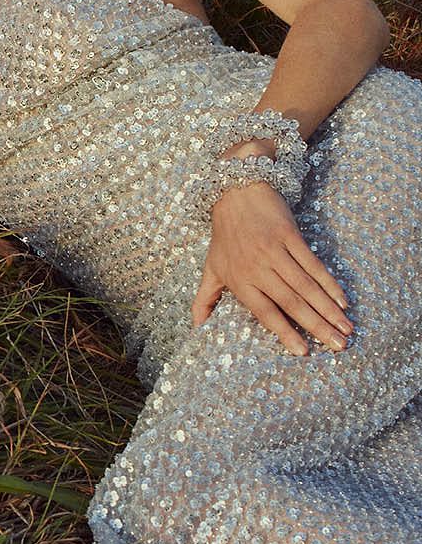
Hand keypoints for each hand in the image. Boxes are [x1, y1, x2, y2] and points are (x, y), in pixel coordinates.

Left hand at [192, 181, 350, 355]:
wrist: (235, 191)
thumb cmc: (224, 234)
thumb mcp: (210, 268)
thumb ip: (204, 300)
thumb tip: (197, 328)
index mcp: (239, 279)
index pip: (264, 312)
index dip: (284, 332)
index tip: (303, 352)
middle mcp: (257, 267)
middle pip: (290, 302)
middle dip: (316, 326)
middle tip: (339, 346)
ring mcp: (274, 251)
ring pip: (305, 286)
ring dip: (328, 309)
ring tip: (346, 329)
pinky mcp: (290, 236)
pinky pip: (313, 264)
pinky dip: (329, 283)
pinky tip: (341, 300)